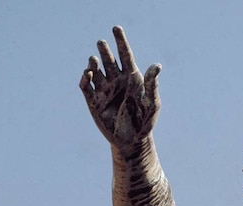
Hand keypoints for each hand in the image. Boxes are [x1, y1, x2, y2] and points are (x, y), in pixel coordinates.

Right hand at [80, 26, 159, 148]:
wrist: (132, 140)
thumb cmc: (145, 121)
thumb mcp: (151, 103)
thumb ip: (152, 84)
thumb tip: (156, 65)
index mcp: (132, 78)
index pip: (125, 54)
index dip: (120, 41)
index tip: (116, 28)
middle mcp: (117, 80)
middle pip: (108, 60)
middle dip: (104, 50)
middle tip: (101, 43)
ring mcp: (104, 89)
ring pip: (96, 71)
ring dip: (94, 64)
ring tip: (94, 60)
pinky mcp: (94, 101)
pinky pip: (86, 87)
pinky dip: (85, 79)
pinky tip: (88, 74)